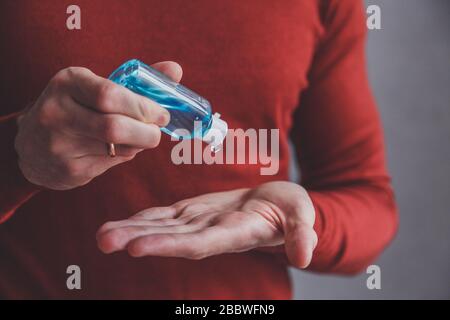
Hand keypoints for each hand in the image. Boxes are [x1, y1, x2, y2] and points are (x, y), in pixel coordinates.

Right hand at [15, 61, 181, 189]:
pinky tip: (119, 148)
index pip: (109, 94)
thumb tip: (175, 69)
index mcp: (67, 83)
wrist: (32, 145)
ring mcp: (60, 144)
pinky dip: (125, 155)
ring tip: (139, 137)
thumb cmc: (76, 108)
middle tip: (157, 131)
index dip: (142, 106)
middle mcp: (58, 112)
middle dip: (147, 132)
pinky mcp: (68, 170)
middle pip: (114, 127)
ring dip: (139, 144)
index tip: (161, 113)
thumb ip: (137, 80)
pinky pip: (111, 163)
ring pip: (118, 148)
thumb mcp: (96, 86)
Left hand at [97, 181, 317, 267]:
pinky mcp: (195, 211)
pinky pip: (166, 215)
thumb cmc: (292, 209)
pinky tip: (122, 222)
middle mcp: (211, 232)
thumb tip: (305, 256)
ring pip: (163, 226)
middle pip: (171, 238)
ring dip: (132, 229)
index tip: (139, 247)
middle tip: (104, 240)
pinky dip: (144, 218)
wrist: (276, 205)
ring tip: (103, 235)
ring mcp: (200, 222)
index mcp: (235, 234)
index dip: (169, 245)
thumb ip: (301, 233)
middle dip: (138, 239)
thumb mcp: (302, 215)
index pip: (199, 243)